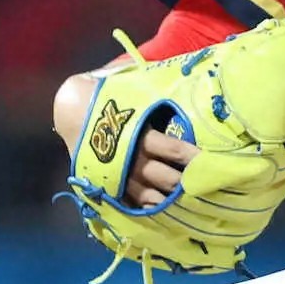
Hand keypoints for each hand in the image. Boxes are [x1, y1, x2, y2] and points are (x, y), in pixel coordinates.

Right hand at [53, 72, 199, 208]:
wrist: (72, 113)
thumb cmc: (111, 97)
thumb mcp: (134, 90)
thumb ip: (157, 89)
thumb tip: (186, 73)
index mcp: (140, 135)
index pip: (174, 150)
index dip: (194, 157)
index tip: (212, 162)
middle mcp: (132, 159)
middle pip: (165, 177)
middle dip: (186, 182)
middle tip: (206, 186)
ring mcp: (121, 176)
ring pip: (151, 195)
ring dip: (170, 199)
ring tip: (191, 202)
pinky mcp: (111, 185)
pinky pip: (132, 203)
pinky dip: (149, 207)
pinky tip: (164, 211)